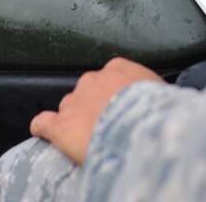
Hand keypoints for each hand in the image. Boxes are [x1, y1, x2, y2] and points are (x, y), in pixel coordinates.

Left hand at [29, 57, 164, 164]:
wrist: (141, 129)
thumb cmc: (157, 111)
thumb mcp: (164, 92)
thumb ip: (153, 91)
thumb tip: (161, 99)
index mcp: (118, 68)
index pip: (110, 77)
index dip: (114, 94)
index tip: (121, 107)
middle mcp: (93, 81)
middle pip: (87, 92)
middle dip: (94, 108)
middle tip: (107, 126)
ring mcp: (74, 102)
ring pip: (68, 108)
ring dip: (74, 120)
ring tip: (84, 138)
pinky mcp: (60, 125)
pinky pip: (43, 123)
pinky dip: (42, 128)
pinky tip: (42, 132)